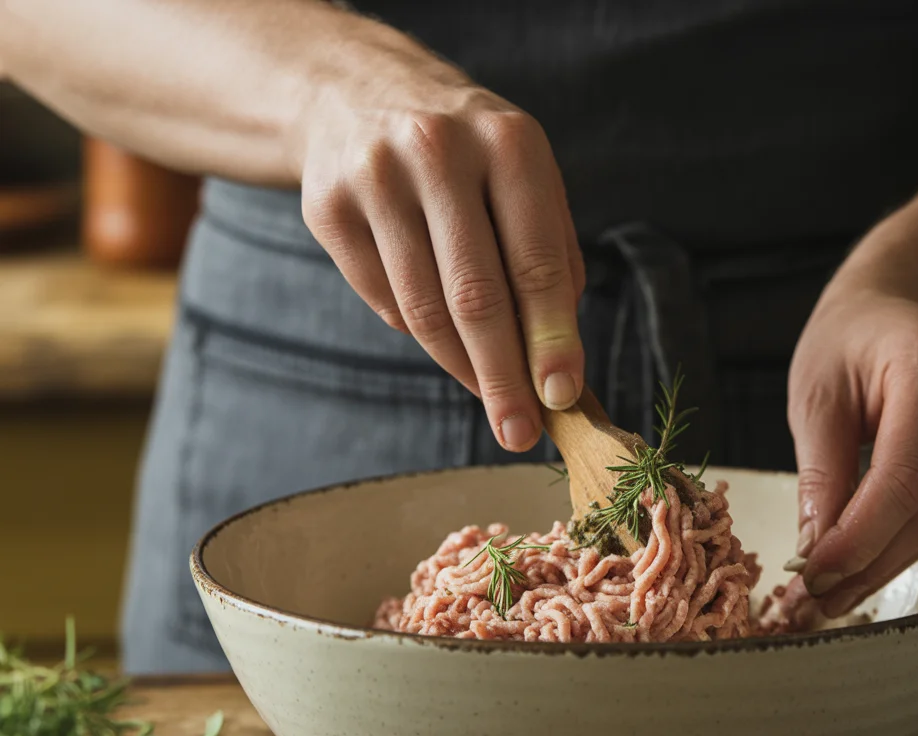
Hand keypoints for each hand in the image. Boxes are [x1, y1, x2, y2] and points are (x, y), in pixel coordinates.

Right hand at [293, 45, 584, 450]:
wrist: (357, 91)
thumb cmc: (468, 152)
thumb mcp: (524, 176)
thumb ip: (549, 256)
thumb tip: (558, 359)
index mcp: (508, 143)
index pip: (535, 263)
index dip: (551, 340)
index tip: (563, 397)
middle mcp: (439, 153)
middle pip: (476, 297)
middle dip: (504, 377)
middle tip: (520, 432)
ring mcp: (375, 178)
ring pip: (423, 309)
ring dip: (462, 369)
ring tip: (491, 402)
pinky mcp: (326, 207)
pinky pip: (383, 301)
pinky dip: (419, 333)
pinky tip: (443, 338)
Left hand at [782, 282, 917, 618]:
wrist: (900, 311)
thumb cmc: (849, 347)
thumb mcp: (815, 396)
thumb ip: (820, 473)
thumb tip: (817, 554)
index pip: (903, 479)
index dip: (858, 540)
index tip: (812, 579)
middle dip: (868, 565)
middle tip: (814, 602)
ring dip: (887, 561)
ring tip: (833, 584)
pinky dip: (914, 537)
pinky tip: (875, 541)